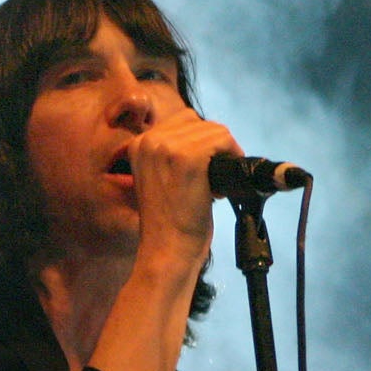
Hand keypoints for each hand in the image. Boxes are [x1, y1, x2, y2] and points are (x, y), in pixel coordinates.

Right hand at [127, 108, 241, 268]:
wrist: (166, 249)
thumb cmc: (169, 222)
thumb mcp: (160, 179)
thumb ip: (173, 155)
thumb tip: (210, 140)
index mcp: (138, 144)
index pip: (182, 121)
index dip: (201, 143)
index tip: (204, 170)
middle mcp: (148, 140)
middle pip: (198, 122)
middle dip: (214, 146)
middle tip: (213, 178)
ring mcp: (166, 147)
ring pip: (214, 130)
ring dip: (224, 153)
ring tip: (215, 184)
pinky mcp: (187, 158)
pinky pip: (222, 140)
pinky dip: (231, 157)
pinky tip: (222, 183)